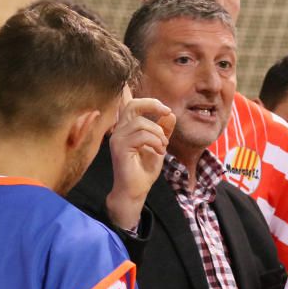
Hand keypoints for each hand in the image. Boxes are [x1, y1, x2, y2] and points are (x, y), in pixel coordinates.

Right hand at [107, 98, 174, 229]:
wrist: (135, 190)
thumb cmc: (144, 170)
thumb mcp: (159, 146)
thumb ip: (163, 130)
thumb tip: (170, 114)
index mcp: (127, 128)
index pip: (129, 104)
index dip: (143, 98)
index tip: (165, 108)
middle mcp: (119, 130)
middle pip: (133, 105)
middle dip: (152, 105)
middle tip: (167, 112)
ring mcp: (117, 138)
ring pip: (140, 122)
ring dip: (158, 133)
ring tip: (163, 146)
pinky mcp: (119, 148)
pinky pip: (141, 135)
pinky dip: (155, 141)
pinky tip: (159, 151)